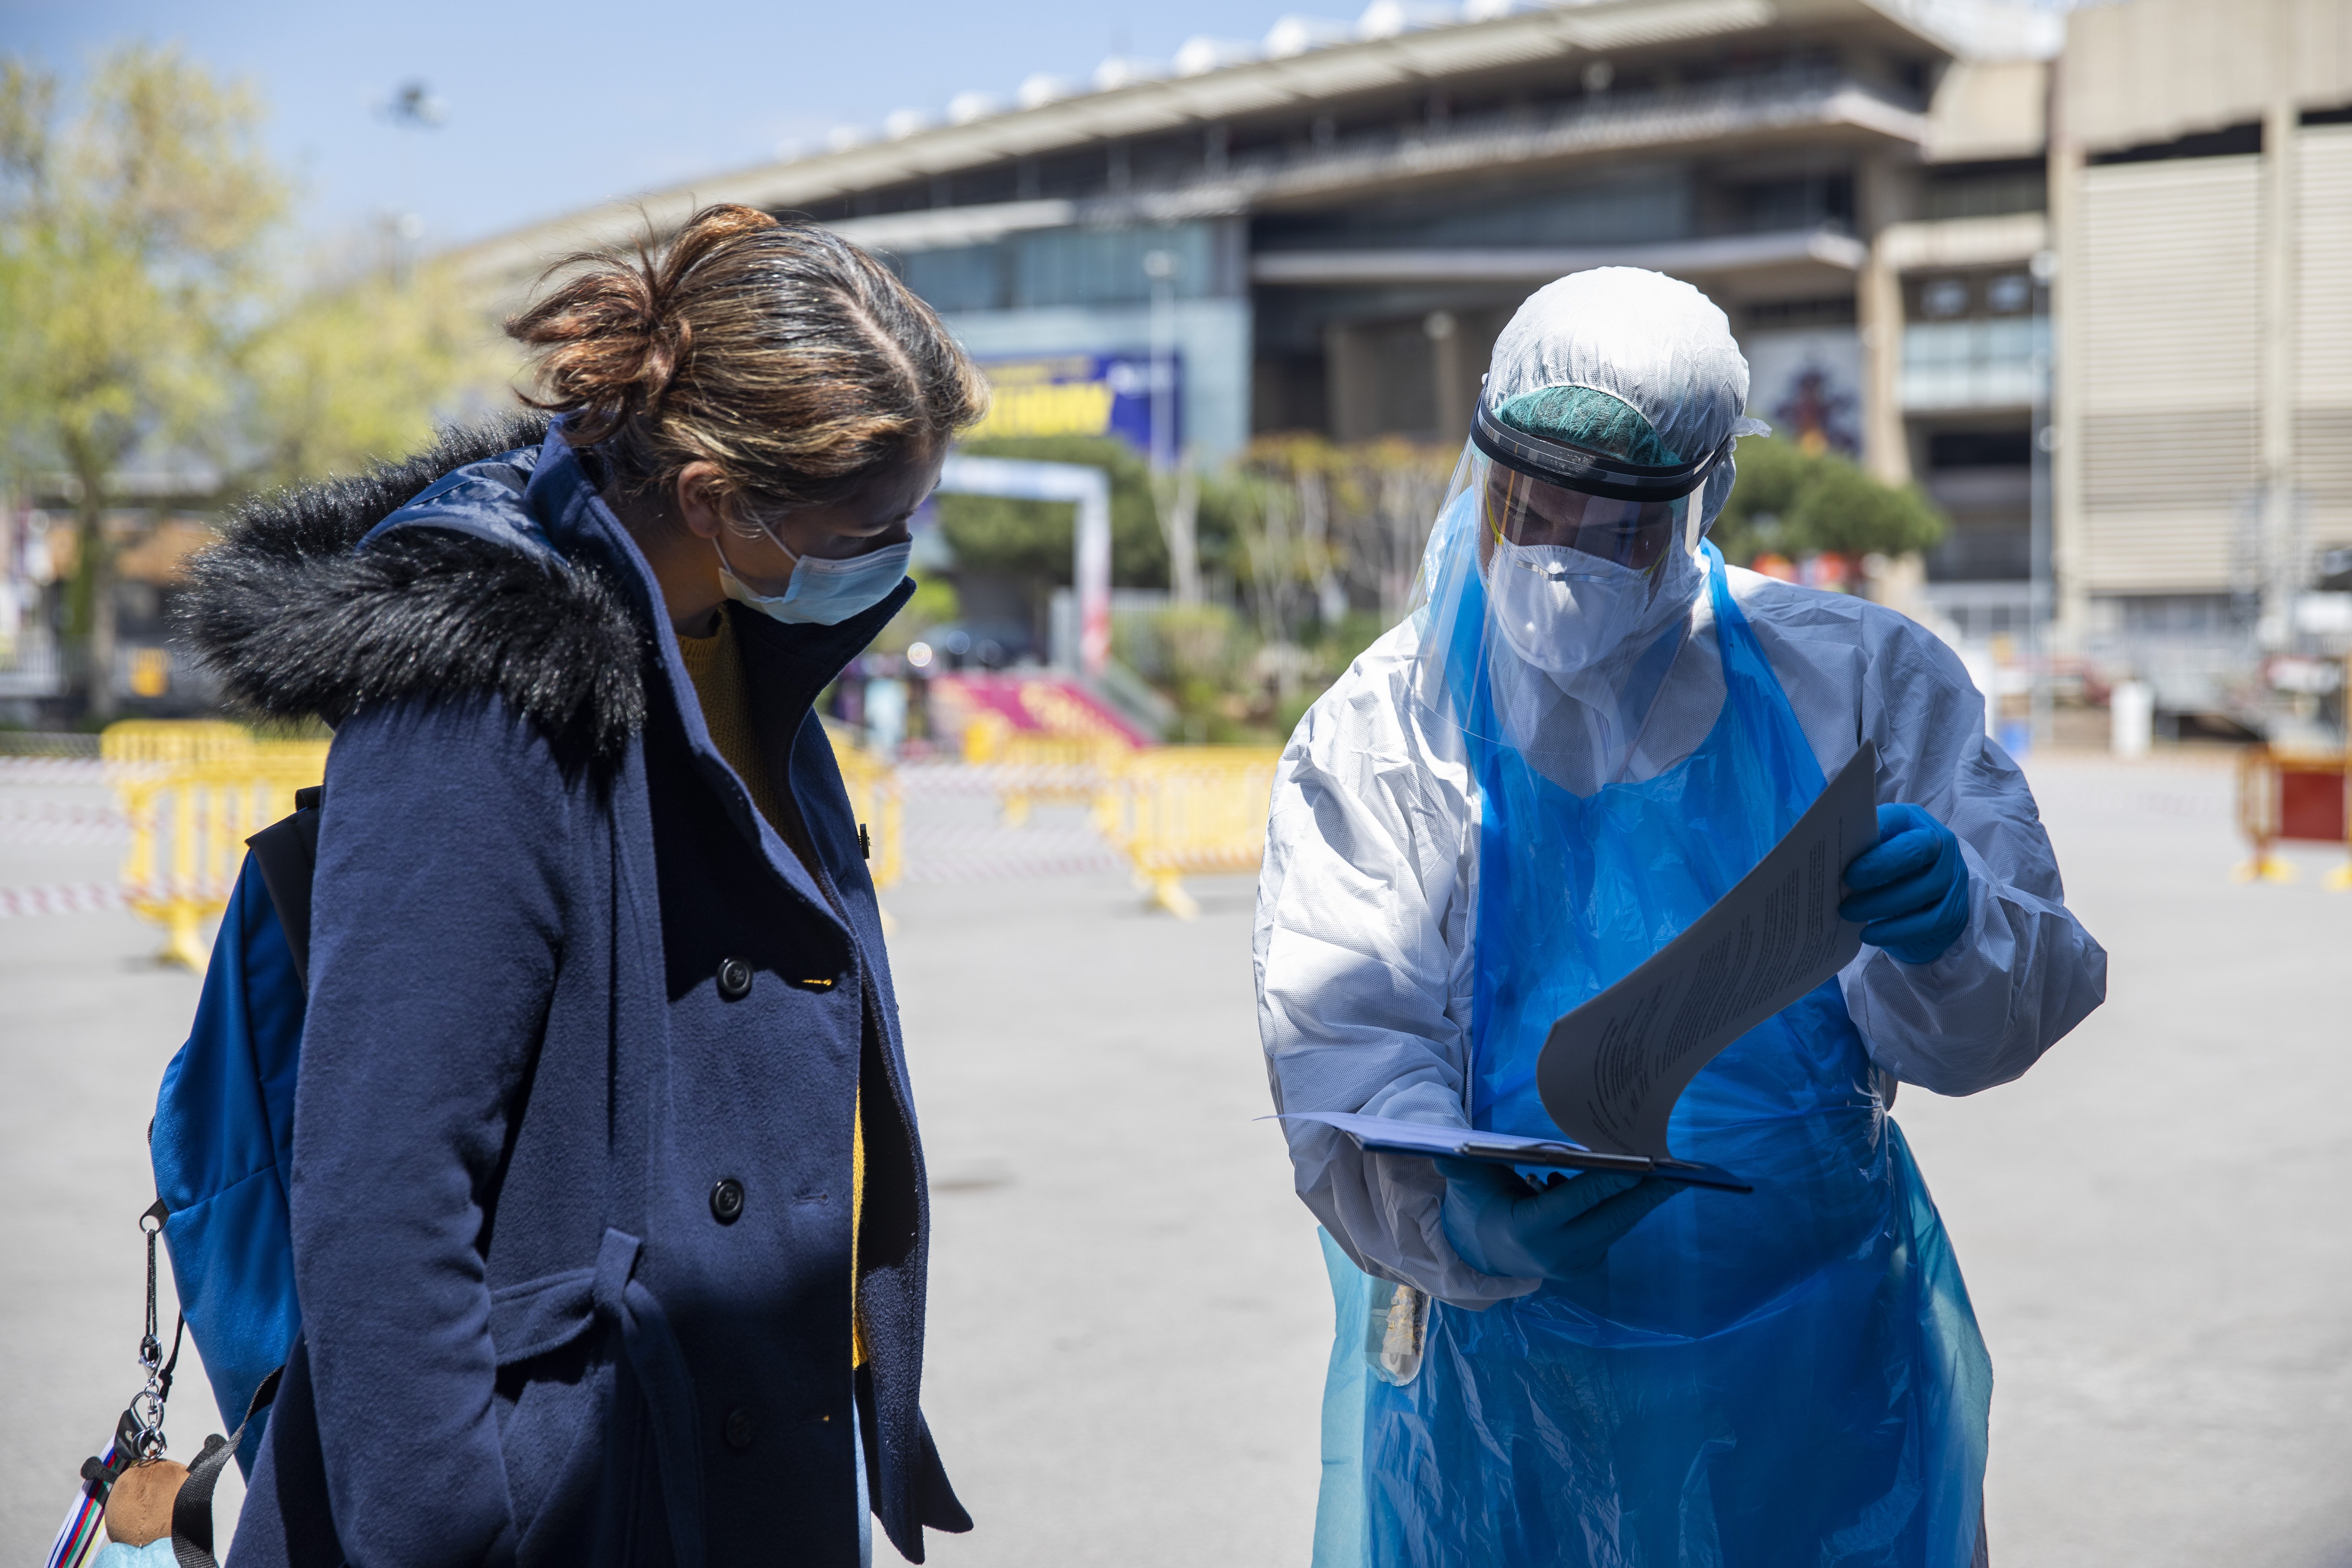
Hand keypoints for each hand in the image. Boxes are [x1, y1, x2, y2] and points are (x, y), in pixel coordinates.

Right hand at [1436, 1158, 1680, 1280]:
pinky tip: (1620, 1184)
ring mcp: (1575, 1264)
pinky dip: (1617, 1207)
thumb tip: (1443, 1151)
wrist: (1482, 1252)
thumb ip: (1460, 1169)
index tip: (1643, 1161)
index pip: (1578, 1200)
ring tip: (1667, 1173)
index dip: (1612, 1178)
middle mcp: (1558, 1254)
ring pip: (1616, 1224)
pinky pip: (1609, 1230)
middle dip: (1646, 1193)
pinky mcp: (1587, 1264)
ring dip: (1639, 1199)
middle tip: (1679, 1169)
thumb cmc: (1476, 1207)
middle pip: (1612, 1217)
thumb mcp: (1467, 1186)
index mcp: (1531, 1232)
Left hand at [1841, 803, 1970, 965]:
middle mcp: (1940, 844)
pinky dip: (1895, 931)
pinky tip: (1868, 935)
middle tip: (1845, 885)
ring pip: (1922, 889)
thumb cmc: (1886, 870)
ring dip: (1881, 904)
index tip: (1845, 861)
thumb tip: (1819, 855)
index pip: (1896, 819)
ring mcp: (1952, 878)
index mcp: (1913, 821)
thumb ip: (1855, 847)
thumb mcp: (1872, 852)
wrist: (1923, 902)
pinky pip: (1928, 922)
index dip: (1872, 836)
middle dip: (1879, 867)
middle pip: (1916, 850)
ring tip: (1847, 912)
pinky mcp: (1953, 911)